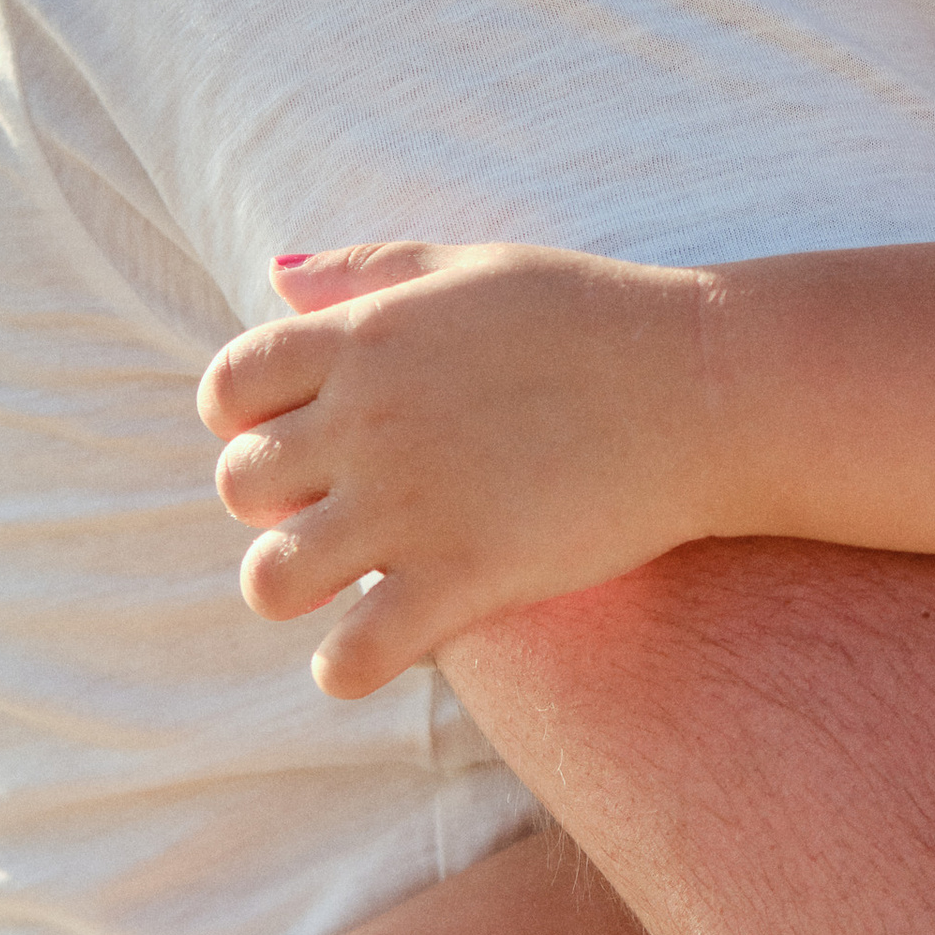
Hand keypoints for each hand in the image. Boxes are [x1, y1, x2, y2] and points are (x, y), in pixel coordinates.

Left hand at [198, 241, 721, 697]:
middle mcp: (367, 421)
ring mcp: (410, 505)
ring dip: (296, 589)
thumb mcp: (473, 266)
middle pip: (240, 486)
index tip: (298, 441)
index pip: (228, 387)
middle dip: (276, 507)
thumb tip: (272, 278)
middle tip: (339, 513)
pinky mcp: (462, 581)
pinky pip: (349, 658)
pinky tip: (381, 649)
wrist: (707, 389)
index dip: (245, 421)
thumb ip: (368, 271)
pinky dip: (346, 668)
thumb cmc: (595, 319)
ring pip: (270, 580)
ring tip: (350, 585)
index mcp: (365, 340)